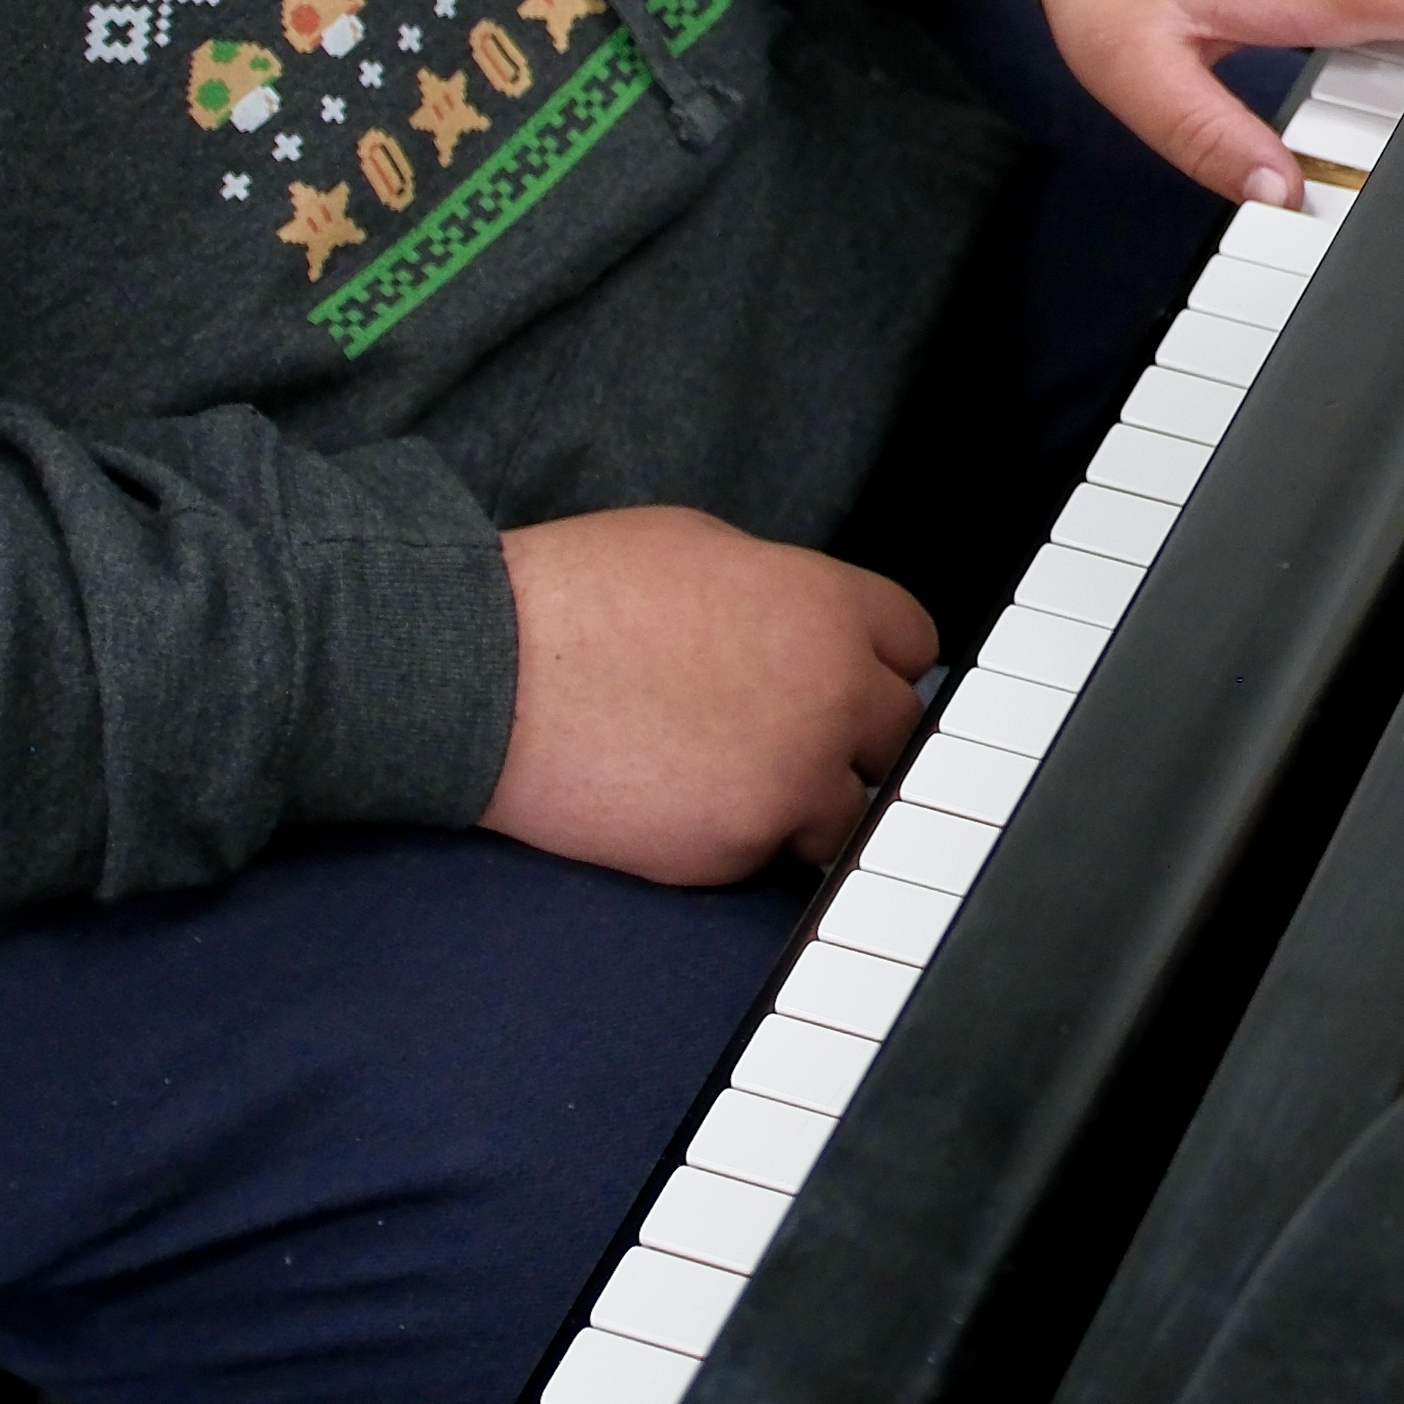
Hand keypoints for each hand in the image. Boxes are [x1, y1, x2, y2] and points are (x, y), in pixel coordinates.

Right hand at [485, 505, 932, 887]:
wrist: (488, 675)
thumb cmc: (575, 596)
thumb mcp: (701, 546)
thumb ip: (782, 590)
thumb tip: (807, 621)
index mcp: (827, 608)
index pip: (915, 646)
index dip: (877, 664)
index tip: (853, 681)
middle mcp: (831, 694)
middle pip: (899, 736)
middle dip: (854, 738)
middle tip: (793, 739)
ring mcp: (790, 779)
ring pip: (849, 812)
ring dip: (808, 802)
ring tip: (734, 780)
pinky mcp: (739, 848)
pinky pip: (771, 857)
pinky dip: (742, 841)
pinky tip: (684, 806)